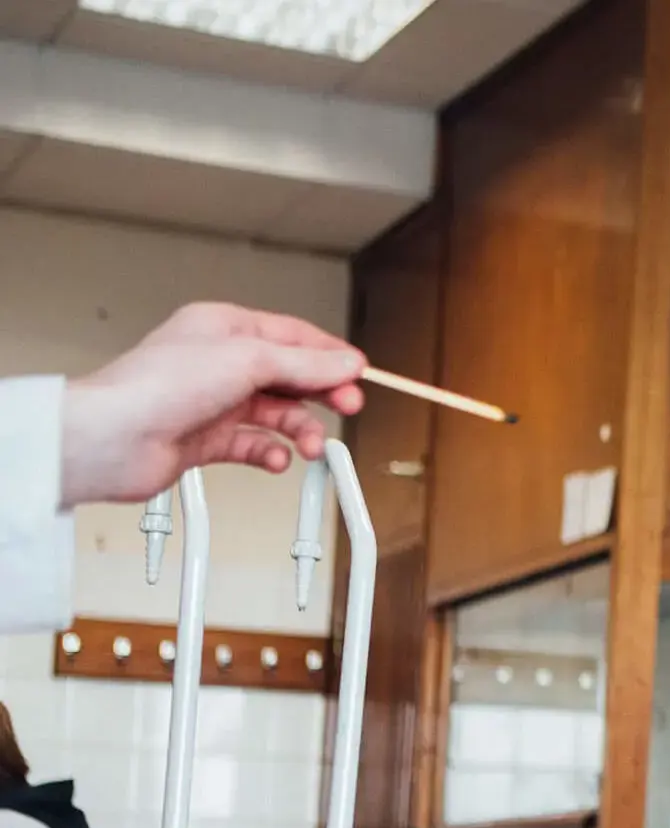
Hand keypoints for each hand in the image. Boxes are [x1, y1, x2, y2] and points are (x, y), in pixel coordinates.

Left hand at [58, 300, 366, 505]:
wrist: (112, 438)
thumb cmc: (156, 386)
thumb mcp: (248, 360)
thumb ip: (304, 364)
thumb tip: (344, 362)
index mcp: (225, 328)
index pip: (293, 337)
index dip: (329, 355)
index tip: (359, 374)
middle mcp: (220, 363)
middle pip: (290, 376)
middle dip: (321, 393)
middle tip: (347, 406)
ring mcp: (214, 402)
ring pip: (276, 414)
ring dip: (299, 430)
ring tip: (309, 445)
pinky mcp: (206, 439)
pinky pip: (253, 445)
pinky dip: (269, 453)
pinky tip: (275, 457)